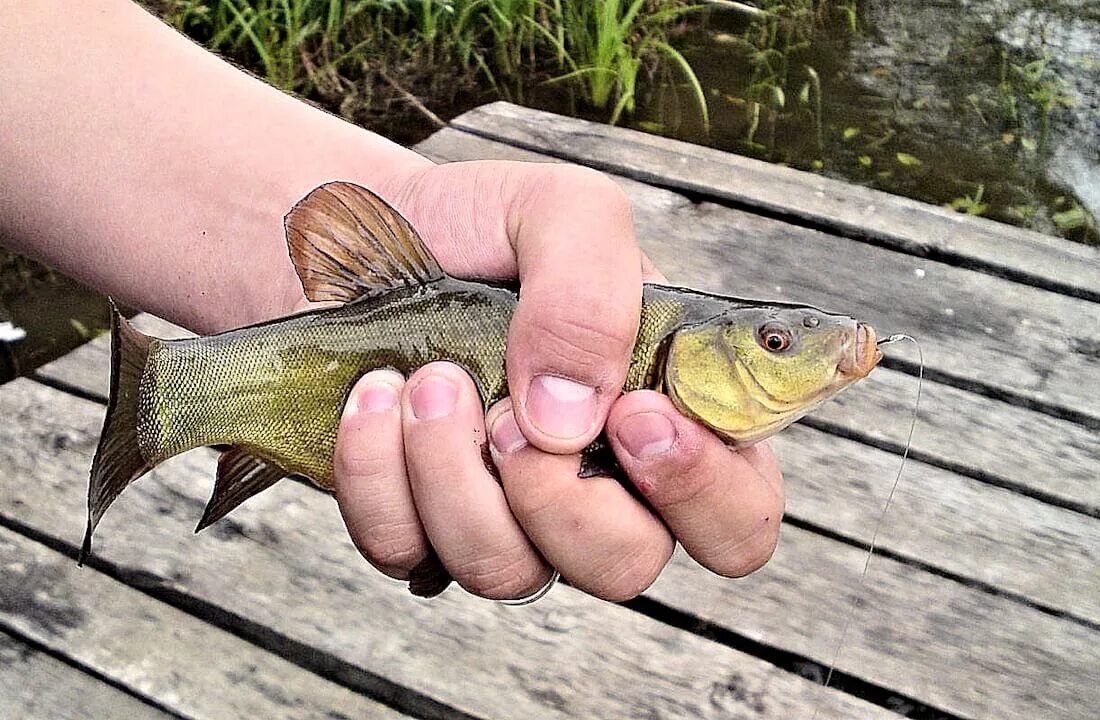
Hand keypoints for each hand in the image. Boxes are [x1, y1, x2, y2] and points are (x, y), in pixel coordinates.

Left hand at [333, 160, 784, 599]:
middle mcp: (596, 484)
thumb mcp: (561, 211)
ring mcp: (504, 516)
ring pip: (506, 572)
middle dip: (559, 500)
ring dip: (453, 473)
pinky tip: (375, 396)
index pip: (738, 515)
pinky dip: (378, 471)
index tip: (631, 413)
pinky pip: (405, 549)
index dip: (702, 491)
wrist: (360, 234)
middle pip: (626, 569)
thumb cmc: (480, 227)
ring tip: (429, 380)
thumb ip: (593, 291)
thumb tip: (570, 420)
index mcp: (666, 415)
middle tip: (509, 415)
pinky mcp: (416, 525)